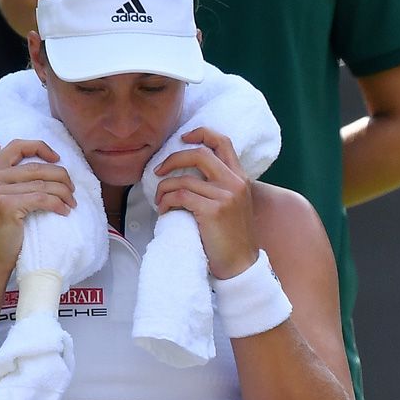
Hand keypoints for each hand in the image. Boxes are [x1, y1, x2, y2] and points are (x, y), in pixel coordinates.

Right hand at [0, 137, 75, 274]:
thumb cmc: (1, 229)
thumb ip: (8, 175)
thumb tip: (10, 150)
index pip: (18, 146)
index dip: (41, 148)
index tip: (57, 160)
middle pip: (36, 166)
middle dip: (61, 177)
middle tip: (72, 190)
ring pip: (43, 183)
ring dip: (64, 193)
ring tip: (71, 203)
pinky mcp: (6, 205)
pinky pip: (43, 199)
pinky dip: (58, 204)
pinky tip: (64, 211)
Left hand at [154, 128, 258, 278]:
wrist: (241, 266)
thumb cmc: (232, 238)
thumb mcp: (233, 205)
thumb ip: (219, 186)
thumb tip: (188, 174)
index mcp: (240, 178)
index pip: (222, 142)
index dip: (201, 133)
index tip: (183, 138)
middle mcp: (235, 183)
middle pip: (199, 154)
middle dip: (173, 158)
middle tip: (158, 170)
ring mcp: (225, 196)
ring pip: (183, 179)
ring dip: (164, 188)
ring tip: (159, 201)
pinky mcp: (213, 211)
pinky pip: (180, 196)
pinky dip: (166, 202)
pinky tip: (164, 211)